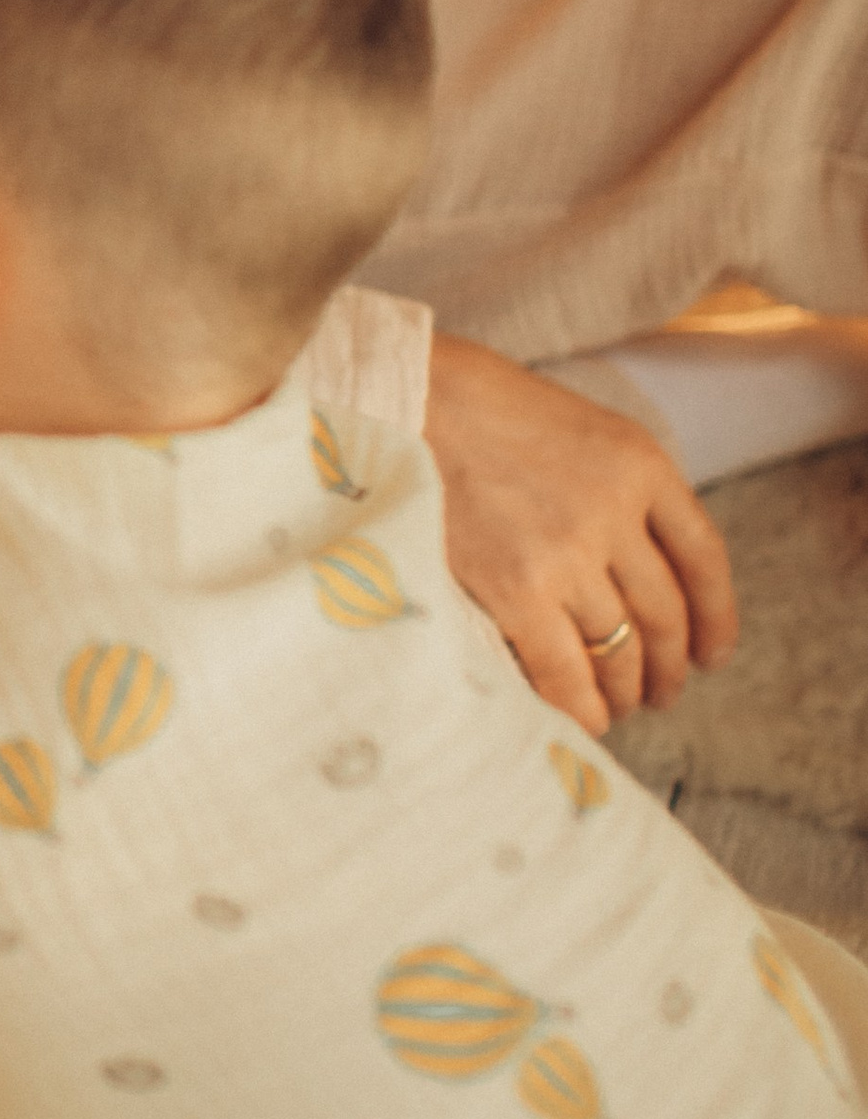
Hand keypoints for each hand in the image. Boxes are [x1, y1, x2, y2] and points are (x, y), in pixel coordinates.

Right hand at [422, 331, 738, 733]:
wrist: (402, 400)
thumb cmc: (474, 410)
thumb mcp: (574, 429)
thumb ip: (615, 488)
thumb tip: (632, 574)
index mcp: (640, 463)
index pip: (703, 557)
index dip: (716, 617)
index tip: (711, 654)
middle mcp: (615, 510)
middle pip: (665, 613)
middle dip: (668, 666)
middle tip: (660, 693)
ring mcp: (568, 552)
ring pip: (620, 648)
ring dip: (625, 690)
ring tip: (616, 706)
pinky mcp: (516, 587)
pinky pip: (566, 670)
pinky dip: (582, 705)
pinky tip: (584, 719)